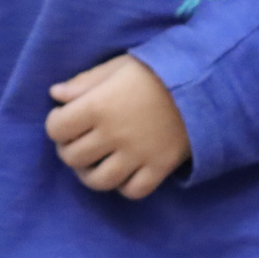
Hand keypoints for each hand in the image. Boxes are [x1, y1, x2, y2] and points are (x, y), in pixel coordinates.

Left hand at [43, 55, 189, 200]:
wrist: (203, 83)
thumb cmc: (155, 70)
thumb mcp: (117, 66)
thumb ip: (84, 82)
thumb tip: (55, 94)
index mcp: (98, 105)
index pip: (56, 129)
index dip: (56, 124)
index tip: (65, 118)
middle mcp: (114, 134)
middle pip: (73, 158)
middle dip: (69, 150)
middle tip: (78, 141)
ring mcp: (137, 155)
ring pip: (99, 181)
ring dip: (90, 174)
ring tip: (94, 162)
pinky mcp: (159, 168)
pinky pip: (133, 191)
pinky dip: (123, 186)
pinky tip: (123, 171)